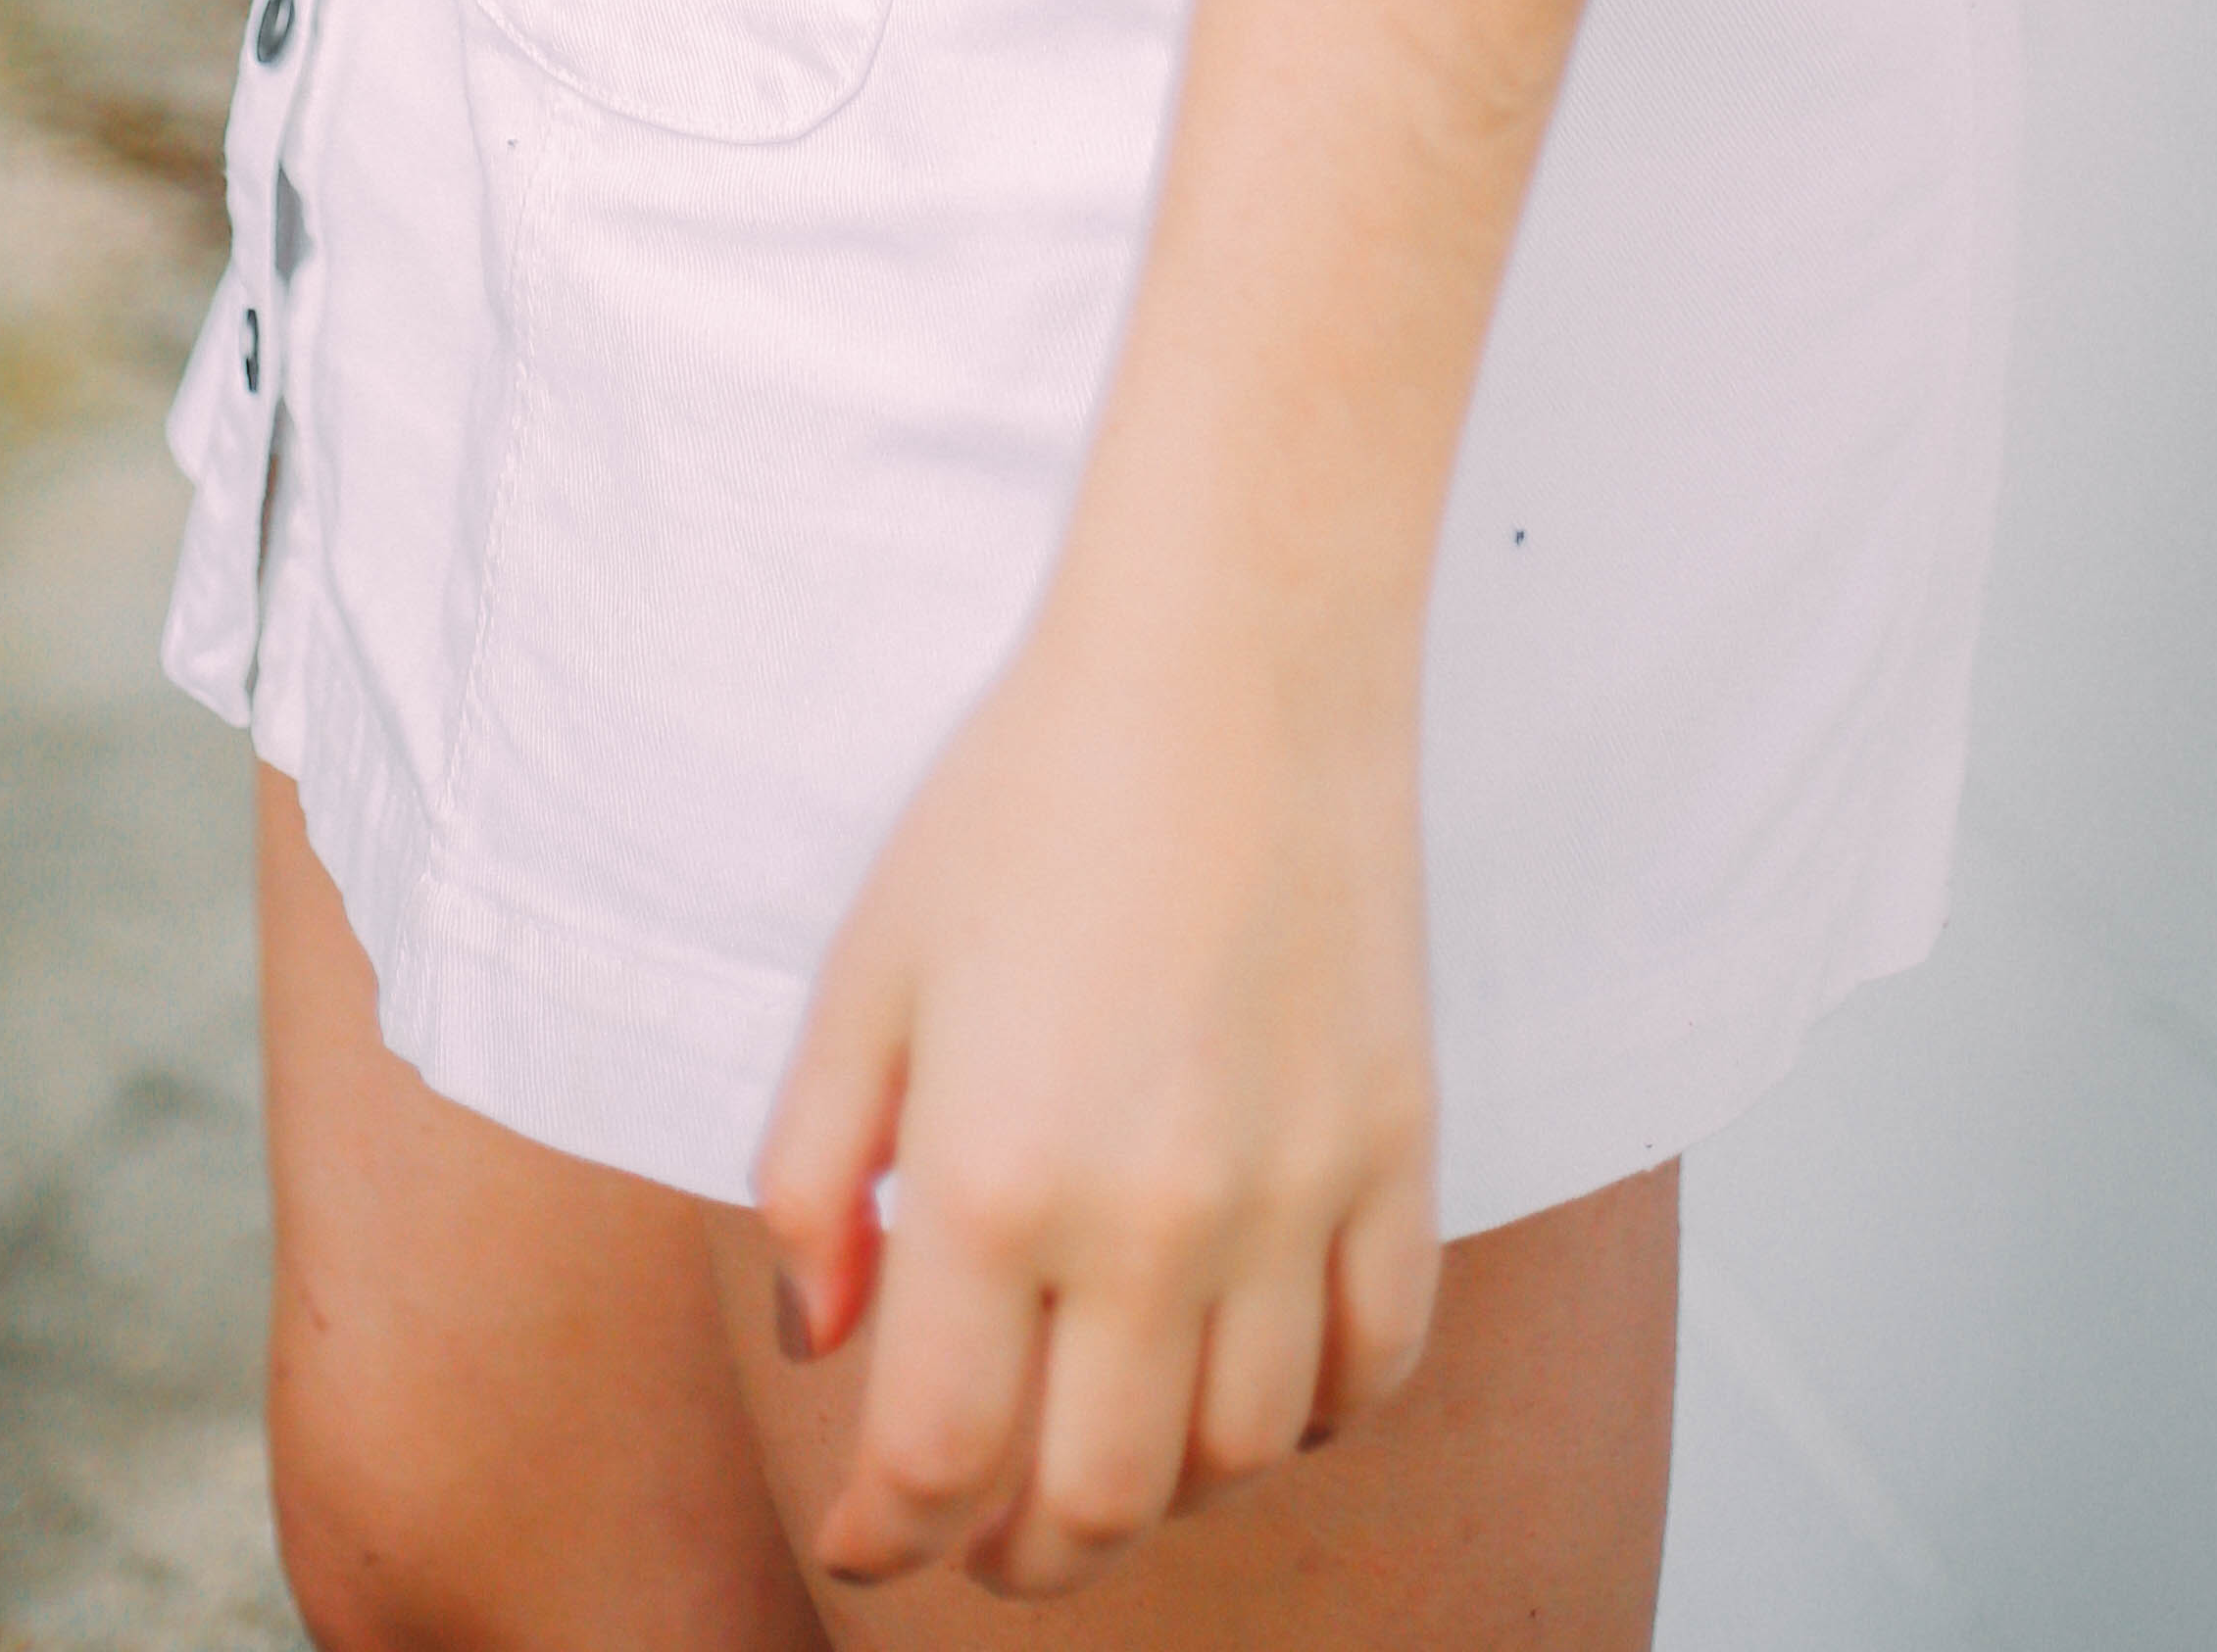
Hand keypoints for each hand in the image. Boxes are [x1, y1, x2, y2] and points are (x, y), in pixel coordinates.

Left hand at [752, 513, 1443, 1599]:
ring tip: (1107, 1441)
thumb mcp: (867, 972)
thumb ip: (818, 1176)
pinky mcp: (1397, 1147)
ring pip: (1235, 1455)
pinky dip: (1309, 1412)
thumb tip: (825, 1342)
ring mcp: (1293, 1192)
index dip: (882, 1535)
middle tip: (982, 1536)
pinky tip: (1250, 1376)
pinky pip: (1373, 1362)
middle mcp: (1149, 1219)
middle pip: (1093, 1504)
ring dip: (1159, 1488)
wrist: (1231, 661)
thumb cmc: (1031, 795)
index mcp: (993, 1180)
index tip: (864, 1537)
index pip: (934, 1458)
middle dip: (1019, 1555)